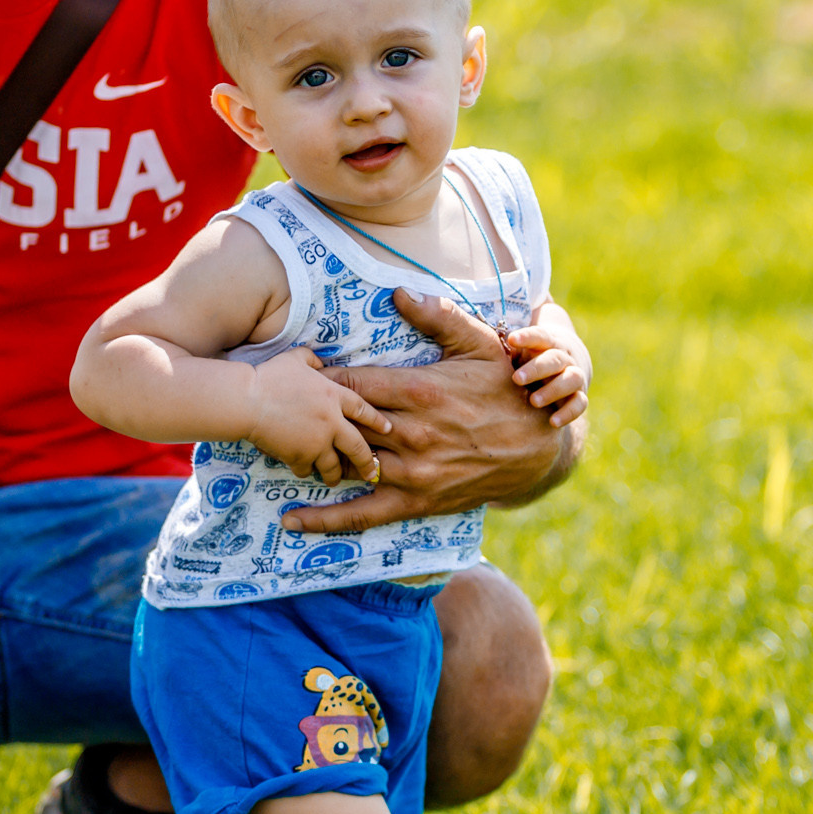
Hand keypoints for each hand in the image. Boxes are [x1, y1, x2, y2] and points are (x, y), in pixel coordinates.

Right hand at [244, 347, 389, 485]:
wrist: (249, 400)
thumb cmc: (270, 376)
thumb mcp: (296, 358)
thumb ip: (313, 359)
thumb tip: (320, 363)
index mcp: (335, 395)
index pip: (364, 410)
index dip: (377, 421)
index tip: (388, 430)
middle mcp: (333, 421)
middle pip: (358, 447)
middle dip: (367, 462)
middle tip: (372, 472)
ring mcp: (317, 441)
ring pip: (334, 466)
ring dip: (334, 474)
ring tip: (334, 479)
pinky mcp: (300, 456)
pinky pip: (307, 470)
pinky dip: (305, 471)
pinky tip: (302, 470)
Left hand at [279, 290, 584, 534]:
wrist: (537, 447)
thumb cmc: (505, 388)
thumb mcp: (479, 344)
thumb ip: (438, 318)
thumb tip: (398, 293)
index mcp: (420, 390)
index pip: (353, 383)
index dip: (320, 379)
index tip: (295, 374)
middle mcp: (411, 433)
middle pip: (341, 424)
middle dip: (306, 417)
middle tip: (276, 409)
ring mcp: (413, 471)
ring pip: (346, 466)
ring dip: (311, 459)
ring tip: (276, 451)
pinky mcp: (418, 501)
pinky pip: (364, 513)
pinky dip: (327, 519)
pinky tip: (293, 520)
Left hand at [505, 324, 589, 427]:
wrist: (562, 366)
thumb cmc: (528, 360)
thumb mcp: (518, 352)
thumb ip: (504, 351)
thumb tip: (479, 350)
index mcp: (546, 343)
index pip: (540, 335)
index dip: (527, 337)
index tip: (511, 339)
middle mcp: (563, 358)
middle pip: (555, 358)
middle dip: (537, 369)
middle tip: (517, 379)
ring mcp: (574, 376)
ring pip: (572, 379)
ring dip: (554, 390)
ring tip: (534, 401)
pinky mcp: (579, 396)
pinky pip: (580, 403)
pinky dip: (568, 413)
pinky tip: (552, 422)